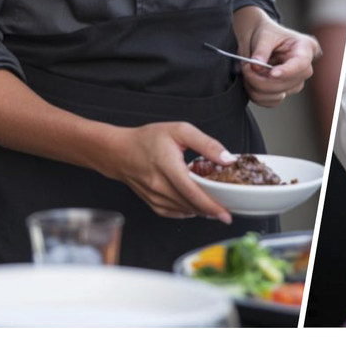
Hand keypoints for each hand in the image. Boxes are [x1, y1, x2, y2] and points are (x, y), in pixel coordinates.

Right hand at [95, 121, 234, 222]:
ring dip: (200, 212)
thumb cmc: (148, 139)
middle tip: (227, 212)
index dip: (211, 205)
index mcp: (168, 166)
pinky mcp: (150, 201)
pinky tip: (196, 207)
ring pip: (181, 210)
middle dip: (210, 211)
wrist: (118, 151)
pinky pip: (171, 212)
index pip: (192, 191)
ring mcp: (153, 196)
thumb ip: (206, 144)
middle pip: (189, 204)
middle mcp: (159, 185)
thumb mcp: (181, 131)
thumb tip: (227, 159)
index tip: (226, 214)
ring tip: (215, 208)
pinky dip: (186, 212)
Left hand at [237, 14, 317, 106]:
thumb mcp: (263, 36)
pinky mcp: (285, 91)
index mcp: (305, 48)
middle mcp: (304, 67)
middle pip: (288, 83)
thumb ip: (260, 51)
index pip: (301, 64)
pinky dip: (258, 96)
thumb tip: (256, 67)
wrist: (257, 39)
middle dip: (262, 79)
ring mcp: (296, 81)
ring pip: (278, 94)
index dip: (287, 71)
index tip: (271, 74)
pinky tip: (251, 83)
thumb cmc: (265, 33)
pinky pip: (272, 101)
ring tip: (247, 74)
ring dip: (257, 88)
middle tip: (246, 68)